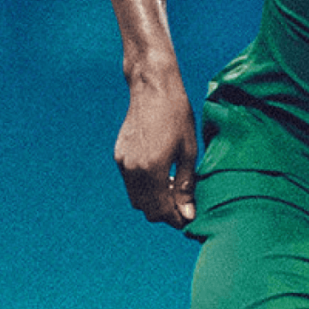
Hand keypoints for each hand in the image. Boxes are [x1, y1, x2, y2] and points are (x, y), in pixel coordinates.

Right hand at [114, 80, 197, 227]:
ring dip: (154, 201)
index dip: (175, 219)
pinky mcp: (119, 156)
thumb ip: (186, 185)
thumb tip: (187, 213)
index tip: (188, 218)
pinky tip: (161, 176)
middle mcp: (133, 170)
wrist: (153, 89)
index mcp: (152, 169)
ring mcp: (123, 163)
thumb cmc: (178, 116)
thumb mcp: (189, 151)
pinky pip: (130, 183)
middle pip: (146, 209)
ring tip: (174, 189)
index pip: (160, 210)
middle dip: (164, 213)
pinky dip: (144, 188)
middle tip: (183, 206)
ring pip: (136, 199)